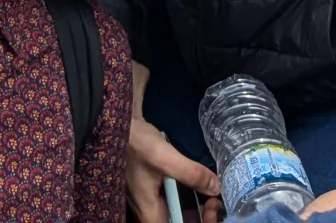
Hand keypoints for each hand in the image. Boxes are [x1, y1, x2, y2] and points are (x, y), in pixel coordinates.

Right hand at [126, 63, 222, 222]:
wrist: (119, 123)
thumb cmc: (136, 142)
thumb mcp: (165, 157)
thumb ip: (191, 173)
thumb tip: (216, 188)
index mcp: (147, 209)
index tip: (210, 212)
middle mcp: (146, 209)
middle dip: (197, 218)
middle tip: (214, 203)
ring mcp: (147, 198)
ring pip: (173, 215)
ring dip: (193, 210)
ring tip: (210, 197)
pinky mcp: (149, 188)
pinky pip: (170, 202)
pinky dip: (185, 200)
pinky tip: (196, 187)